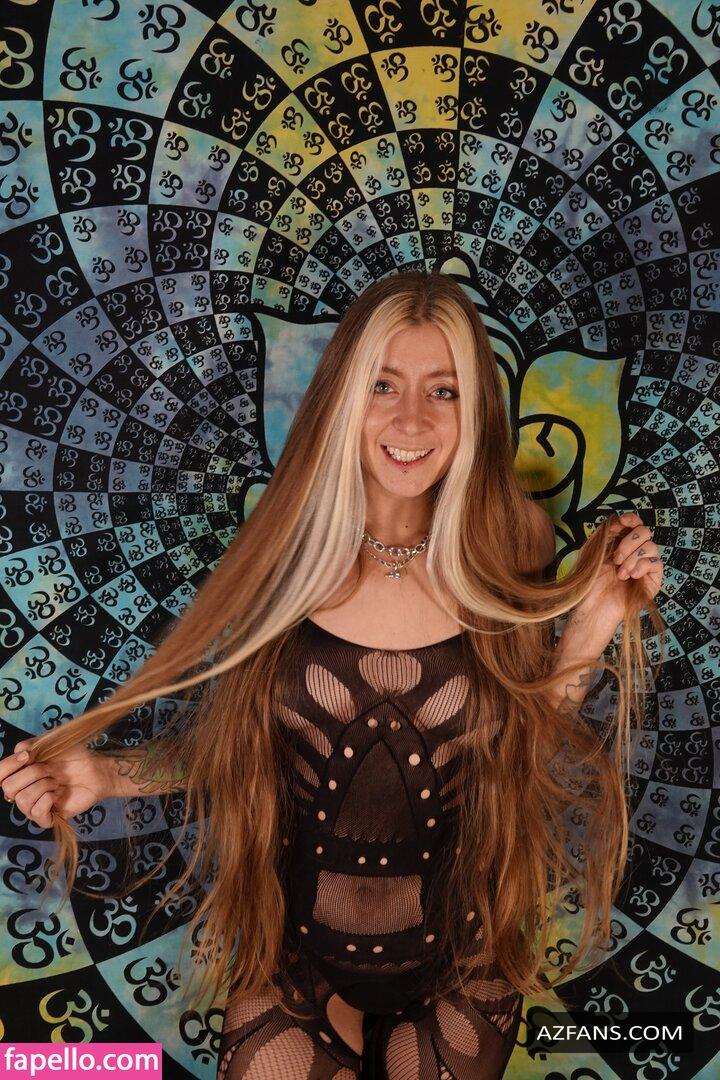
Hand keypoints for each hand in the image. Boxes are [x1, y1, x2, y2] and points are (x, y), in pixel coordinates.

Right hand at [0, 739, 111, 827]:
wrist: (96, 770)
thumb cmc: (74, 757)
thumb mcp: (51, 744)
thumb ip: (31, 745)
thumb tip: (18, 752)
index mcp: (21, 774)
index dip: (9, 765)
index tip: (29, 756)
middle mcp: (23, 791)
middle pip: (8, 787)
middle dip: (32, 773)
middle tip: (50, 769)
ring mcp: (34, 806)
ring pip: (22, 800)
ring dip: (43, 785)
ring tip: (56, 782)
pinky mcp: (47, 818)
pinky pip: (36, 812)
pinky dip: (48, 799)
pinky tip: (58, 793)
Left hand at [572, 511, 664, 633]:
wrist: (594, 607)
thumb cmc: (590, 582)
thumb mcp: (592, 551)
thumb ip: (604, 533)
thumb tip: (618, 520)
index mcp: (621, 543)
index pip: (634, 524)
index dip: (631, 519)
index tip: (622, 522)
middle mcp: (636, 552)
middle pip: (645, 531)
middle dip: (629, 542)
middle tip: (615, 559)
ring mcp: (646, 565)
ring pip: (652, 546)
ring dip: (632, 558)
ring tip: (620, 573)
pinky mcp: (653, 579)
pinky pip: (656, 563)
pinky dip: (641, 567)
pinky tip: (629, 577)